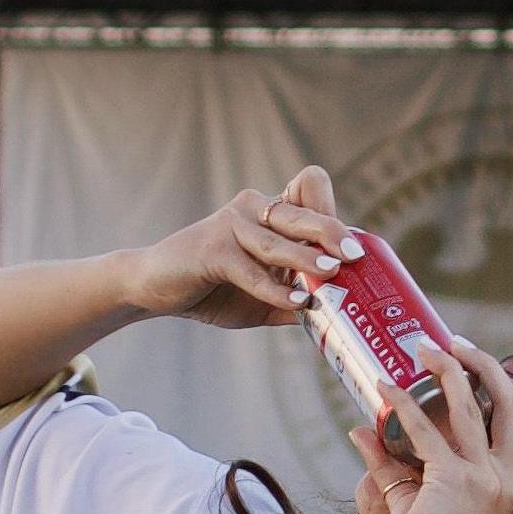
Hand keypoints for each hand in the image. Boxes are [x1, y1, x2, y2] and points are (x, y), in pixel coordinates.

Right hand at [131, 166, 347, 331]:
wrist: (158, 288)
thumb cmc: (215, 289)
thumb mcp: (263, 300)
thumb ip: (295, 305)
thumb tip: (337, 325)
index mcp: (271, 213)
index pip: (309, 188)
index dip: (331, 211)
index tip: (352, 246)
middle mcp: (255, 208)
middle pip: (301, 210)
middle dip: (331, 232)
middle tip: (354, 256)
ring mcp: (233, 224)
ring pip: (278, 240)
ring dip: (307, 258)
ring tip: (332, 275)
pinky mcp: (213, 248)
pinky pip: (251, 270)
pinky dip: (275, 289)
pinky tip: (297, 302)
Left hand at [353, 335, 512, 513]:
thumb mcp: (417, 504)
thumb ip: (393, 466)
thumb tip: (363, 430)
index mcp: (508, 485)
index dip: (504, 392)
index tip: (479, 369)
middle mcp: (503, 477)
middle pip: (510, 404)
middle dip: (485, 366)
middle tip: (457, 345)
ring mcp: (482, 477)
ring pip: (472, 405)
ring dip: (447, 370)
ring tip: (422, 348)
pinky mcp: (453, 480)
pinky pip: (426, 431)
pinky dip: (402, 406)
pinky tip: (384, 387)